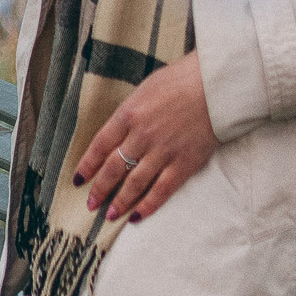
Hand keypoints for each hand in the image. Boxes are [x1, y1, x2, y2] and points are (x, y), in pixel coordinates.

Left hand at [73, 52, 216, 224]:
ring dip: (120, 202)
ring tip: (110, 216)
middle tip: (91, 204)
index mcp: (129, 114)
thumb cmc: (181, 80)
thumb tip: (118, 132)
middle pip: (114, 169)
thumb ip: (131, 113)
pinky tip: (137, 216)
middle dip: (100, 189)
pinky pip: (162, 190)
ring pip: (135, 184)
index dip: (87, 165)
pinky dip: (148, 206)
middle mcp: (141, 135)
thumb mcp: (145, 89)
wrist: (216, 84)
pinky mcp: (184, 163)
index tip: (79, 180)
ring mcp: (163, 151)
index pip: (100, 145)